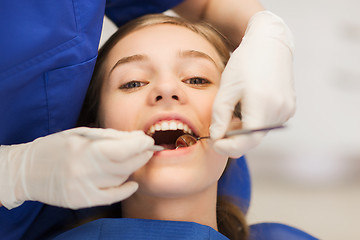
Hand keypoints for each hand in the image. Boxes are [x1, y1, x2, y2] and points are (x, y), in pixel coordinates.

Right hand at [0, 127, 154, 209]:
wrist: (26, 170)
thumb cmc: (55, 147)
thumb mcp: (80, 134)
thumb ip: (109, 136)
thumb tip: (136, 138)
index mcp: (83, 149)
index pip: (122, 149)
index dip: (140, 145)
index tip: (148, 140)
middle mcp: (84, 170)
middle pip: (125, 165)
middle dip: (141, 155)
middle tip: (147, 149)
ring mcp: (82, 187)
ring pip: (120, 179)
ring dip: (132, 168)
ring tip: (133, 159)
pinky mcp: (81, 200)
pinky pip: (111, 197)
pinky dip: (125, 190)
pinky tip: (132, 182)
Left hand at [210, 11, 294, 157]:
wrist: (270, 43)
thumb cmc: (245, 63)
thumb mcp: (226, 88)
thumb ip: (220, 116)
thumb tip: (216, 138)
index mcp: (262, 105)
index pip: (246, 142)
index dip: (228, 148)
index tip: (214, 144)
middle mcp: (279, 110)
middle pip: (253, 140)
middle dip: (233, 138)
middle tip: (219, 127)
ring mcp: (287, 109)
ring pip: (259, 133)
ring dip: (243, 130)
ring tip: (234, 110)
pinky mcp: (290, 107)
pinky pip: (267, 123)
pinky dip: (254, 122)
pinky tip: (247, 106)